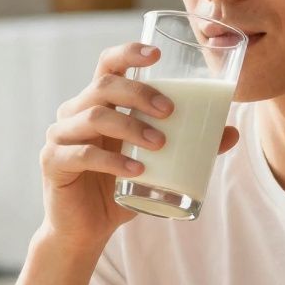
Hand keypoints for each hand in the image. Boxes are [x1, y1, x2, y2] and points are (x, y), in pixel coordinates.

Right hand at [39, 42, 239, 251]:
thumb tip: (231, 133)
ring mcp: (60, 137)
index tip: (156, 56)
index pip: (108, 66)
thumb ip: (189, 147)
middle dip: (139, 93)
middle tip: (170, 111)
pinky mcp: (53, 163)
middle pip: (103, 86)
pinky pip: (82, 154)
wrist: (85, 231)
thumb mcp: (156, 165)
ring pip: (94, 116)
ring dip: (131, 127)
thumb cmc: (119, 190)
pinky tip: (136, 171)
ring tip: (160, 144)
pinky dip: (113, 162)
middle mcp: (74, 113)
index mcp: (97, 104)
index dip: (128, 54)